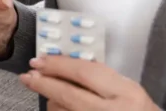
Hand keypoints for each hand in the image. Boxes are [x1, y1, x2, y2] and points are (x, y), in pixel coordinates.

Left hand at [20, 55, 159, 110]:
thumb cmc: (138, 109)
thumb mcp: (127, 87)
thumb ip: (100, 76)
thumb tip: (64, 64)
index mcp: (126, 93)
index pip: (85, 73)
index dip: (58, 65)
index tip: (40, 60)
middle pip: (69, 95)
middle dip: (44, 83)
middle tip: (28, 76)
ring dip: (51, 101)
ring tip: (49, 92)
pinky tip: (57, 105)